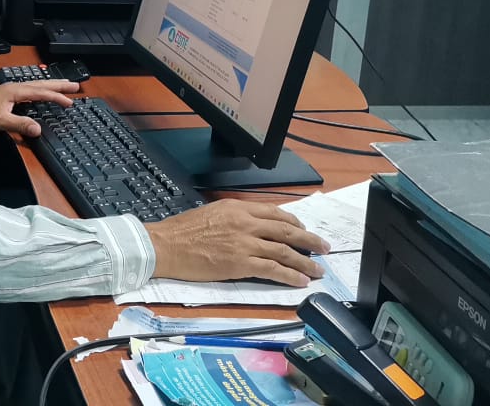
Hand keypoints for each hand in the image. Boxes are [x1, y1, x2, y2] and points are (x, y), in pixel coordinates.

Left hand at [0, 80, 79, 136]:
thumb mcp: (0, 122)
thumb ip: (20, 125)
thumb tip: (38, 129)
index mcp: (15, 91)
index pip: (41, 92)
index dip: (56, 97)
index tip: (70, 102)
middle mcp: (14, 87)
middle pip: (41, 84)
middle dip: (59, 85)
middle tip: (75, 85)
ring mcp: (10, 90)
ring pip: (36, 85)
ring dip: (51, 86)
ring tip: (64, 85)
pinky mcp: (7, 95)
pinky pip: (30, 90)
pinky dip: (41, 90)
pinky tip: (42, 93)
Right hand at [144, 199, 330, 286]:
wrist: (165, 245)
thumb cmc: (182, 232)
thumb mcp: (212, 213)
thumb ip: (235, 218)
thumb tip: (250, 226)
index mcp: (238, 207)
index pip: (275, 213)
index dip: (295, 223)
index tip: (303, 230)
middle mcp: (245, 222)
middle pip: (287, 231)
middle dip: (309, 240)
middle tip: (324, 248)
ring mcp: (244, 243)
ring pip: (284, 251)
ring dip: (305, 261)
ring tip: (318, 269)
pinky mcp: (240, 264)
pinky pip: (273, 270)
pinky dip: (290, 275)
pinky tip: (300, 281)